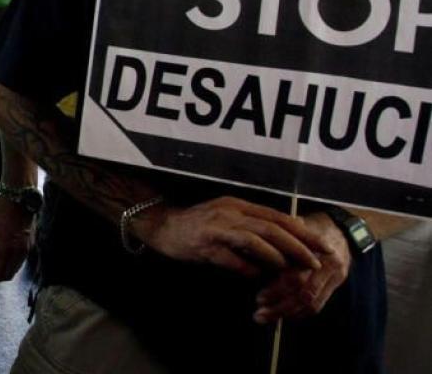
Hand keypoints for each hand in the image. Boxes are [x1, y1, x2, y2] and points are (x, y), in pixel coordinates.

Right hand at [134, 196, 333, 277]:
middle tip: (316, 262)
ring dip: (277, 257)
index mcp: (238, 205)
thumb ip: (253, 224)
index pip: (277, 217)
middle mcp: (230, 213)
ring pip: (255, 241)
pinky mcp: (205, 245)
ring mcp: (217, 229)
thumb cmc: (198, 224)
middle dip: (297, 246)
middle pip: (271, 228)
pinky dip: (248, 269)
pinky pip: (232, 259)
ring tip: (291, 271)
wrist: (161, 225)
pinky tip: (257, 278)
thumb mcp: (228, 217)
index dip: (302, 232)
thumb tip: (288, 236)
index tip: (322, 245)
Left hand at [253, 213, 351, 323]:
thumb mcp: (296, 226)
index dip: (277, 290)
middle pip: (304, 294)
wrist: (343, 230)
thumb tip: (252, 247)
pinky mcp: (336, 286)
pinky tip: (284, 315)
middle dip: (280, 307)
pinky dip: (300, 313)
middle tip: (259, 313)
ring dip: (288, 313)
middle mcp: (327, 266)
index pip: (297, 277)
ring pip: (311, 304)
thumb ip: (278, 238)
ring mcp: (334, 278)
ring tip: (265, 317)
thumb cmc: (311, 227)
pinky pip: (318, 305)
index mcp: (314, 250)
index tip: (259, 297)